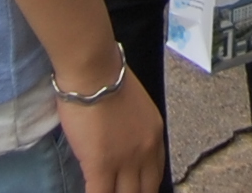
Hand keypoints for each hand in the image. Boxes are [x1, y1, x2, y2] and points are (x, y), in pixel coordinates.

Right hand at [54, 75, 165, 192]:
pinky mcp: (101, 165)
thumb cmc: (108, 80)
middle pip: (145, 190)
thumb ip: (133, 132)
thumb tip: (120, 147)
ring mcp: (125, 161)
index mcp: (155, 136)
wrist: (95, 71)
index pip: (156, 174)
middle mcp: (146, 152)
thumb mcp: (135, 108)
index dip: (145, 188)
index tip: (135, 190)